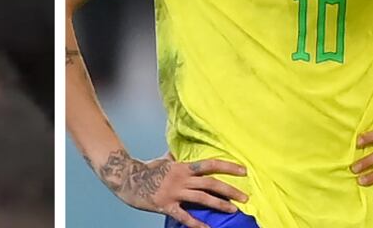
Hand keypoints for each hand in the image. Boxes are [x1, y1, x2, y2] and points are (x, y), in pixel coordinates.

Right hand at [97, 149, 247, 227]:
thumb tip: (176, 151)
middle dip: (230, 190)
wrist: (127, 178)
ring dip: (219, 204)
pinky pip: (184, 216)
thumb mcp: (162, 160)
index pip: (209, 165)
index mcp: (182, 167)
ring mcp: (174, 192)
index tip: (243, 171)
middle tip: (245, 197)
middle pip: (210, 183)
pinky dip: (196, 224)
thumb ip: (173, 157)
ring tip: (233, 210)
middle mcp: (181, 178)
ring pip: (201, 198)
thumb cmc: (146, 169)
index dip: (227, 167)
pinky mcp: (166, 205)